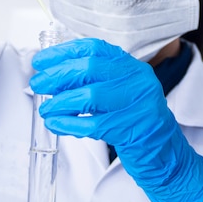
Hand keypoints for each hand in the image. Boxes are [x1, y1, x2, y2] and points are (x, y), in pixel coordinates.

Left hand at [31, 38, 202, 201]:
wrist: (164, 152)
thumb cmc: (135, 120)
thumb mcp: (122, 91)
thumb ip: (97, 79)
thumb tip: (55, 73)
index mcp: (132, 66)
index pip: (94, 49)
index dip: (64, 52)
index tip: (42, 60)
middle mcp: (137, 80)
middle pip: (89, 70)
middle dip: (57, 76)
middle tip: (38, 83)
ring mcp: (136, 104)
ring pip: (89, 97)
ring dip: (60, 102)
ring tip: (45, 107)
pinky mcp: (130, 129)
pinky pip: (92, 125)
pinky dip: (68, 124)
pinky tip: (56, 123)